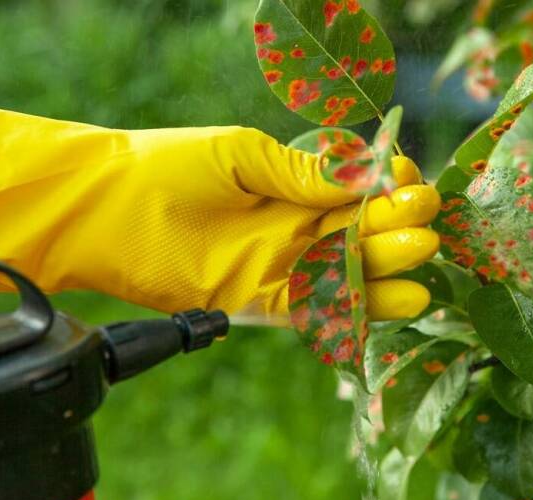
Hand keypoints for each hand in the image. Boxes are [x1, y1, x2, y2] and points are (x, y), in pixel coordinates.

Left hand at [0, 92, 440, 321]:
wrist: (107, 209)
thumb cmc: (170, 167)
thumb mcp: (243, 155)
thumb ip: (302, 172)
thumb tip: (365, 174)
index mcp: (294, 184)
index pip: (358, 191)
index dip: (388, 190)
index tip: (409, 183)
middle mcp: (293, 226)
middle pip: (361, 235)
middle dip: (396, 233)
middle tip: (425, 233)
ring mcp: (278, 265)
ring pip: (344, 276)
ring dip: (383, 277)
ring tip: (420, 279)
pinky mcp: (258, 300)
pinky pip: (312, 309)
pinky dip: (346, 311)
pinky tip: (381, 309)